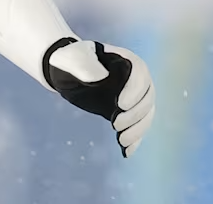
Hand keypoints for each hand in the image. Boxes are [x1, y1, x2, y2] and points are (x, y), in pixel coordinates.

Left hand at [43, 37, 155, 156]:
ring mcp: (133, 96)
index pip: (139, 72)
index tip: (120, 104)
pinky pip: (137, 126)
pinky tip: (126, 152)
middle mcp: (134, 78)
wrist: (66, 72)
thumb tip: (100, 77)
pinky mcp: (127, 112)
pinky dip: (135, 139)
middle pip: (147, 96)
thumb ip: (83, 65)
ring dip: (138, 130)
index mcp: (124, 59)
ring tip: (122, 141)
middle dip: (135, 114)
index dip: (133, 89)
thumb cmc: (68, 61)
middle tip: (115, 126)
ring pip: (146, 114)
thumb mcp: (71, 59)